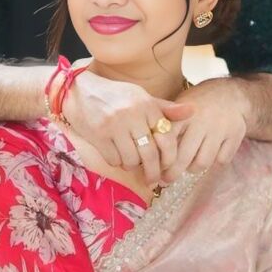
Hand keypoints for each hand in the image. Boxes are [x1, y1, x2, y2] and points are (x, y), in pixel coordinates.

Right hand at [62, 72, 193, 185]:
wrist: (78, 91)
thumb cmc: (114, 95)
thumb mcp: (140, 97)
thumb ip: (165, 108)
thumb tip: (193, 111)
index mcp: (146, 104)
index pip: (166, 138)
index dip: (169, 157)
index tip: (167, 166)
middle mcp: (132, 114)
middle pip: (150, 154)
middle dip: (153, 172)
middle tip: (153, 180)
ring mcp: (114, 125)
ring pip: (132, 160)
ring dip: (133, 167)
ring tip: (132, 163)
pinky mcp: (98, 135)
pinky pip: (114, 159)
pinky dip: (118, 162)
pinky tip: (117, 155)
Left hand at [159, 77, 247, 183]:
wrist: (230, 94)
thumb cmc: (197, 104)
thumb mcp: (179, 107)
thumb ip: (166, 123)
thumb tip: (146, 148)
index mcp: (184, 115)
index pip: (168, 141)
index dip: (159, 158)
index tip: (153, 167)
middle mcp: (202, 122)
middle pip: (184, 157)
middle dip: (172, 173)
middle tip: (165, 180)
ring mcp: (219, 130)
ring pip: (202, 162)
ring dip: (192, 169)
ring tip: (187, 167)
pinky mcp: (235, 136)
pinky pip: (221, 160)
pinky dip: (213, 165)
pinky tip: (205, 159)